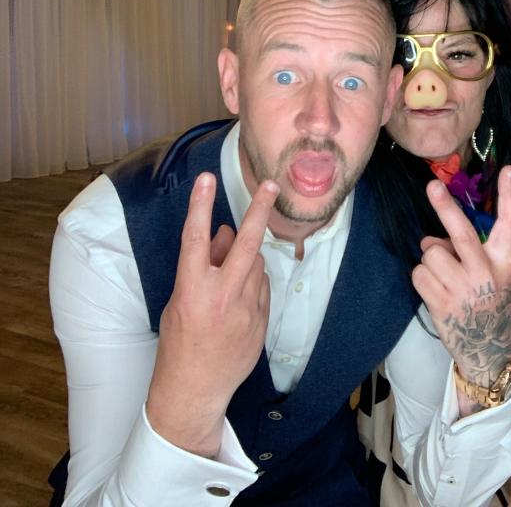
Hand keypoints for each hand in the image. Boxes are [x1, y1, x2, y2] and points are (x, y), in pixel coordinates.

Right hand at [146, 173, 278, 456]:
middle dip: (259, 210)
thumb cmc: (179, 343)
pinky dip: (253, 283)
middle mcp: (221, 297)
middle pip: (246, 244)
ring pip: (256, 264)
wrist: (194, 391)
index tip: (206, 178)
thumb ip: (204, 266)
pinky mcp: (261, 322)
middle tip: (272, 185)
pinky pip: (262, 288)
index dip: (201, 205)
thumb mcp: (180, 300)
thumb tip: (223, 233)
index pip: (196, 239)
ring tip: (227, 279)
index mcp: (192, 291)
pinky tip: (237, 301)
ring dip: (246, 260)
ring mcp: (246, 310)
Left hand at [412, 167, 510, 412]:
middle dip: (445, 207)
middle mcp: (485, 272)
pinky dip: (421, 278)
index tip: (507, 169)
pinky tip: (436, 291)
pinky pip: (418, 273)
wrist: (486, 349)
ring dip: (430, 260)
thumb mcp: (491, 274)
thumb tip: (430, 240)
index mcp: (503, 261)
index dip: (509, 195)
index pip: (509, 223)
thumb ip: (465, 251)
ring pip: (430, 252)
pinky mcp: (442, 303)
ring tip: (444, 277)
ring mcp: (463, 289)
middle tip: (433, 186)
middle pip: (461, 233)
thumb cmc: (486, 300)